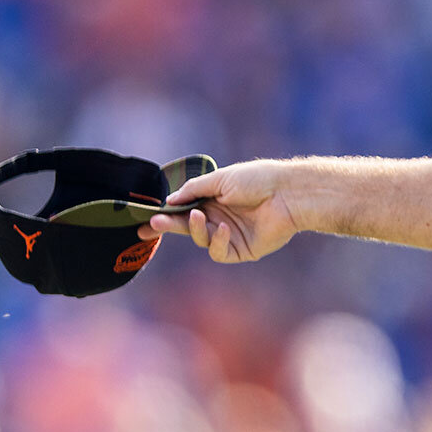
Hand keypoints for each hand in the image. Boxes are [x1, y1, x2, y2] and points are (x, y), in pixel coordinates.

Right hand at [135, 159, 299, 263]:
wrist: (287, 193)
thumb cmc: (257, 180)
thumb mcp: (220, 179)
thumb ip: (193, 190)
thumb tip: (170, 200)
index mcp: (213, 199)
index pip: (183, 209)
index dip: (164, 216)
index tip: (144, 221)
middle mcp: (218, 218)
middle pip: (186, 227)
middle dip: (168, 226)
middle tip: (153, 225)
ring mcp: (229, 235)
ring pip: (201, 239)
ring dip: (195, 229)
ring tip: (198, 216)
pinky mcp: (241, 250)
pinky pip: (219, 252)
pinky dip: (217, 241)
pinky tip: (224, 228)